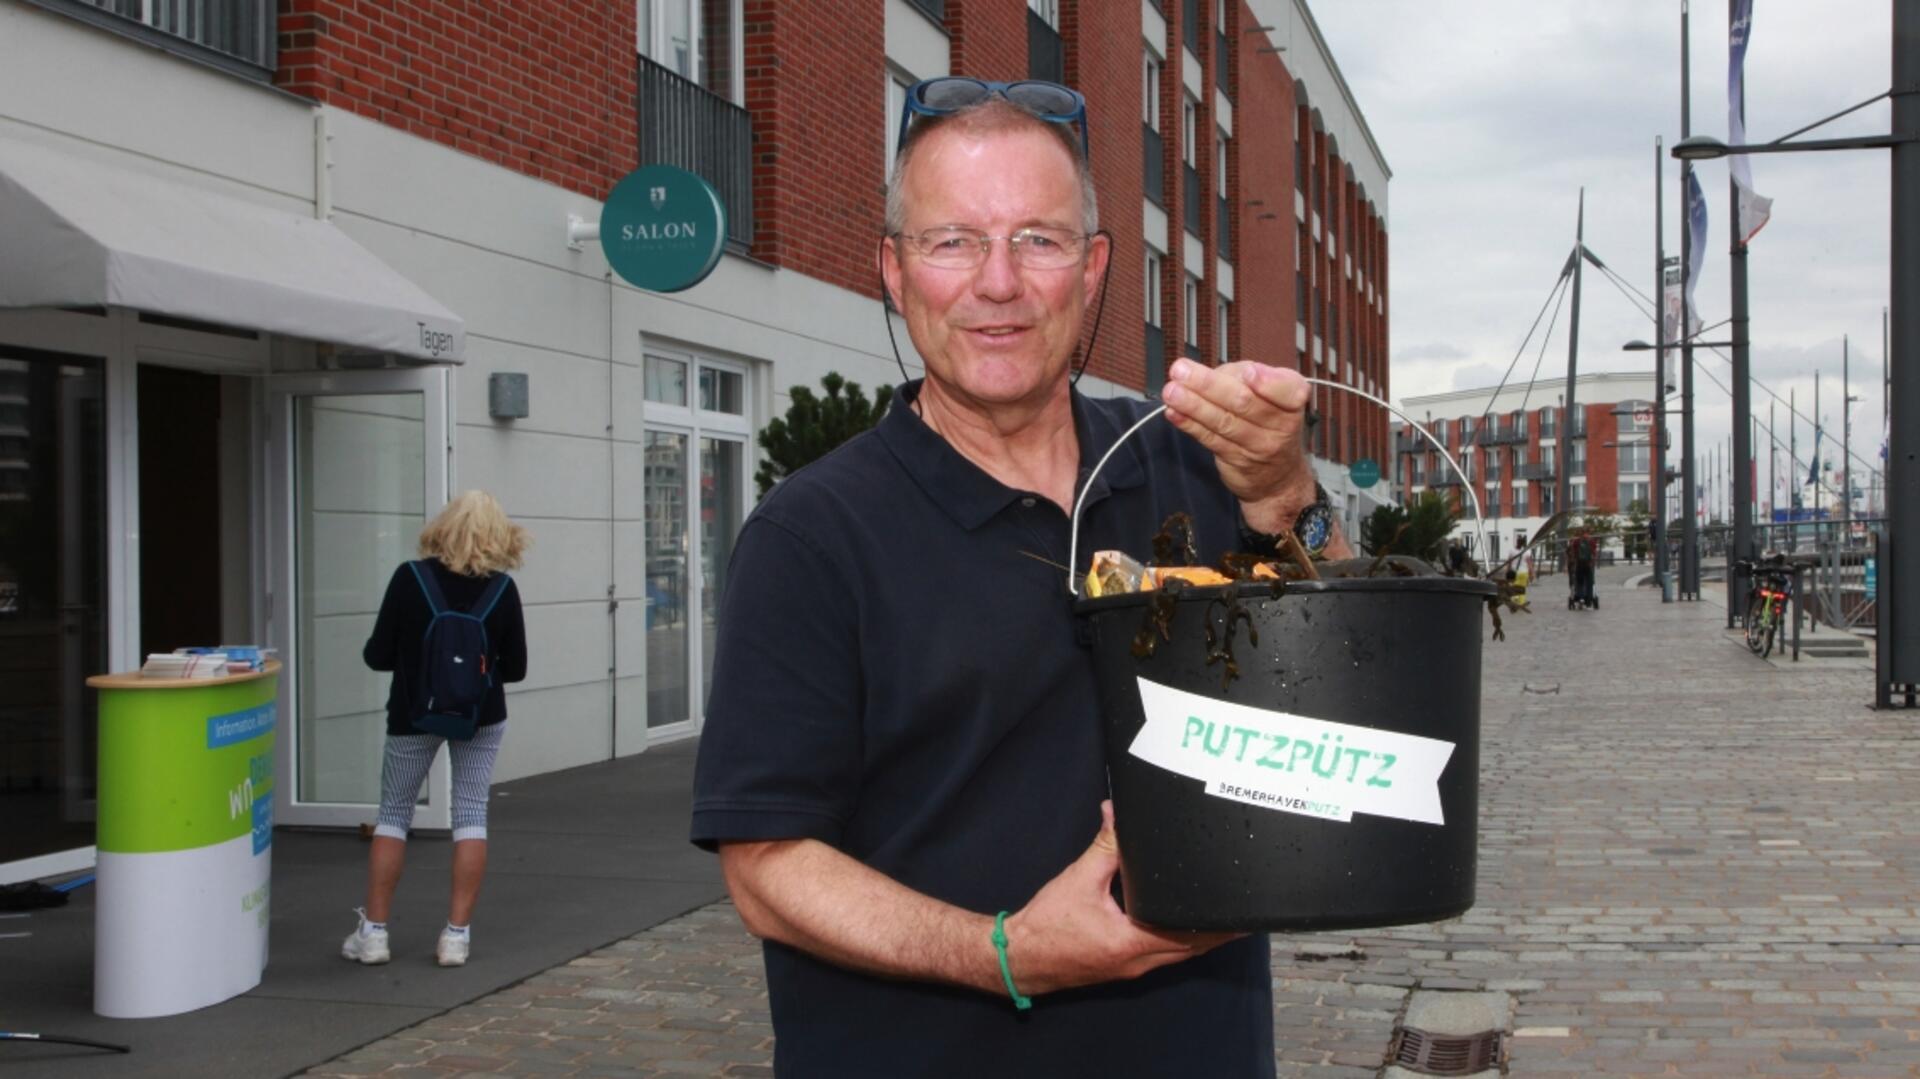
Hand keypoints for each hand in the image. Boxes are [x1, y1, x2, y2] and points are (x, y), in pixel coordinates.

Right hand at [1001, 801, 1241, 995]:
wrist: (1019, 958)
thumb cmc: (1047, 925)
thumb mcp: (1079, 878)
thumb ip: (1105, 846)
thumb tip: (1116, 813)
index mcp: (1133, 942)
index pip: (1190, 934)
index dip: (1219, 924)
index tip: (1241, 912)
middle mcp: (1139, 961)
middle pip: (1193, 948)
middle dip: (1219, 931)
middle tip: (1243, 910)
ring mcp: (1133, 967)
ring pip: (1180, 954)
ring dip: (1202, 937)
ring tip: (1224, 916)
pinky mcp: (1124, 965)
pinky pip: (1163, 954)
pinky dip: (1180, 940)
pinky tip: (1184, 924)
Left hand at [1159, 359, 1315, 530]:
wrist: (1279, 476)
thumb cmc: (1271, 422)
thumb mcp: (1273, 394)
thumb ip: (1245, 378)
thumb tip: (1208, 373)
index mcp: (1292, 400)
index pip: (1289, 391)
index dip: (1268, 382)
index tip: (1249, 372)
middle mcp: (1279, 424)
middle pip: (1244, 403)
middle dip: (1208, 385)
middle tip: (1181, 370)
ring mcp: (1257, 445)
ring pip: (1223, 421)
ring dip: (1193, 405)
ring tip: (1171, 391)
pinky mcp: (1235, 459)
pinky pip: (1210, 439)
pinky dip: (1190, 424)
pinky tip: (1174, 413)